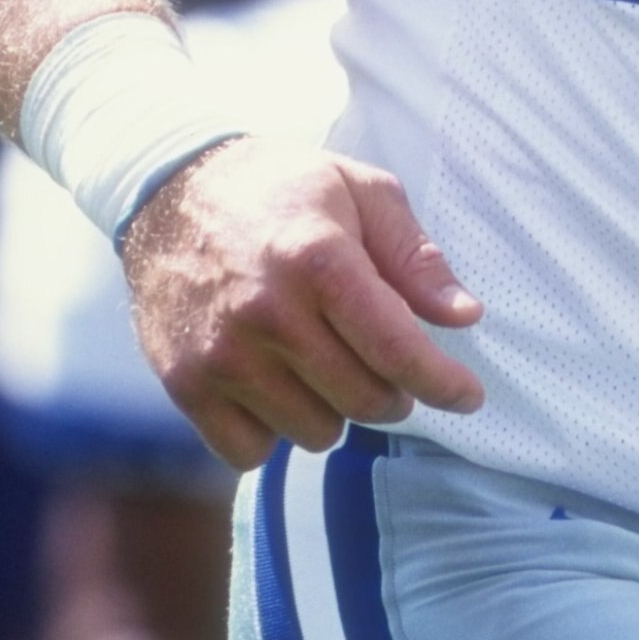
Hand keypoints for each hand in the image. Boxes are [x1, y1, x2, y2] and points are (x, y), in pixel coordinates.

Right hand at [122, 139, 484, 468]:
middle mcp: (268, 313)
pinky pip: (251, 451)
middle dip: (394, 392)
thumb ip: (415, 256)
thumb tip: (465, 316)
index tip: (468, 396)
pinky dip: (273, 430)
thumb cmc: (279, 188)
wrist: (169, 191)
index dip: (443, 383)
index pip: (396, 349)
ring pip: (315, 431)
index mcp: (318, 259)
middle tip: (387, 365)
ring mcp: (222, 355)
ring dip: (334, 408)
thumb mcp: (360, 190)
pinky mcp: (186, 384)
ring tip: (321, 361)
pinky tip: (275, 385)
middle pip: (364, 400)